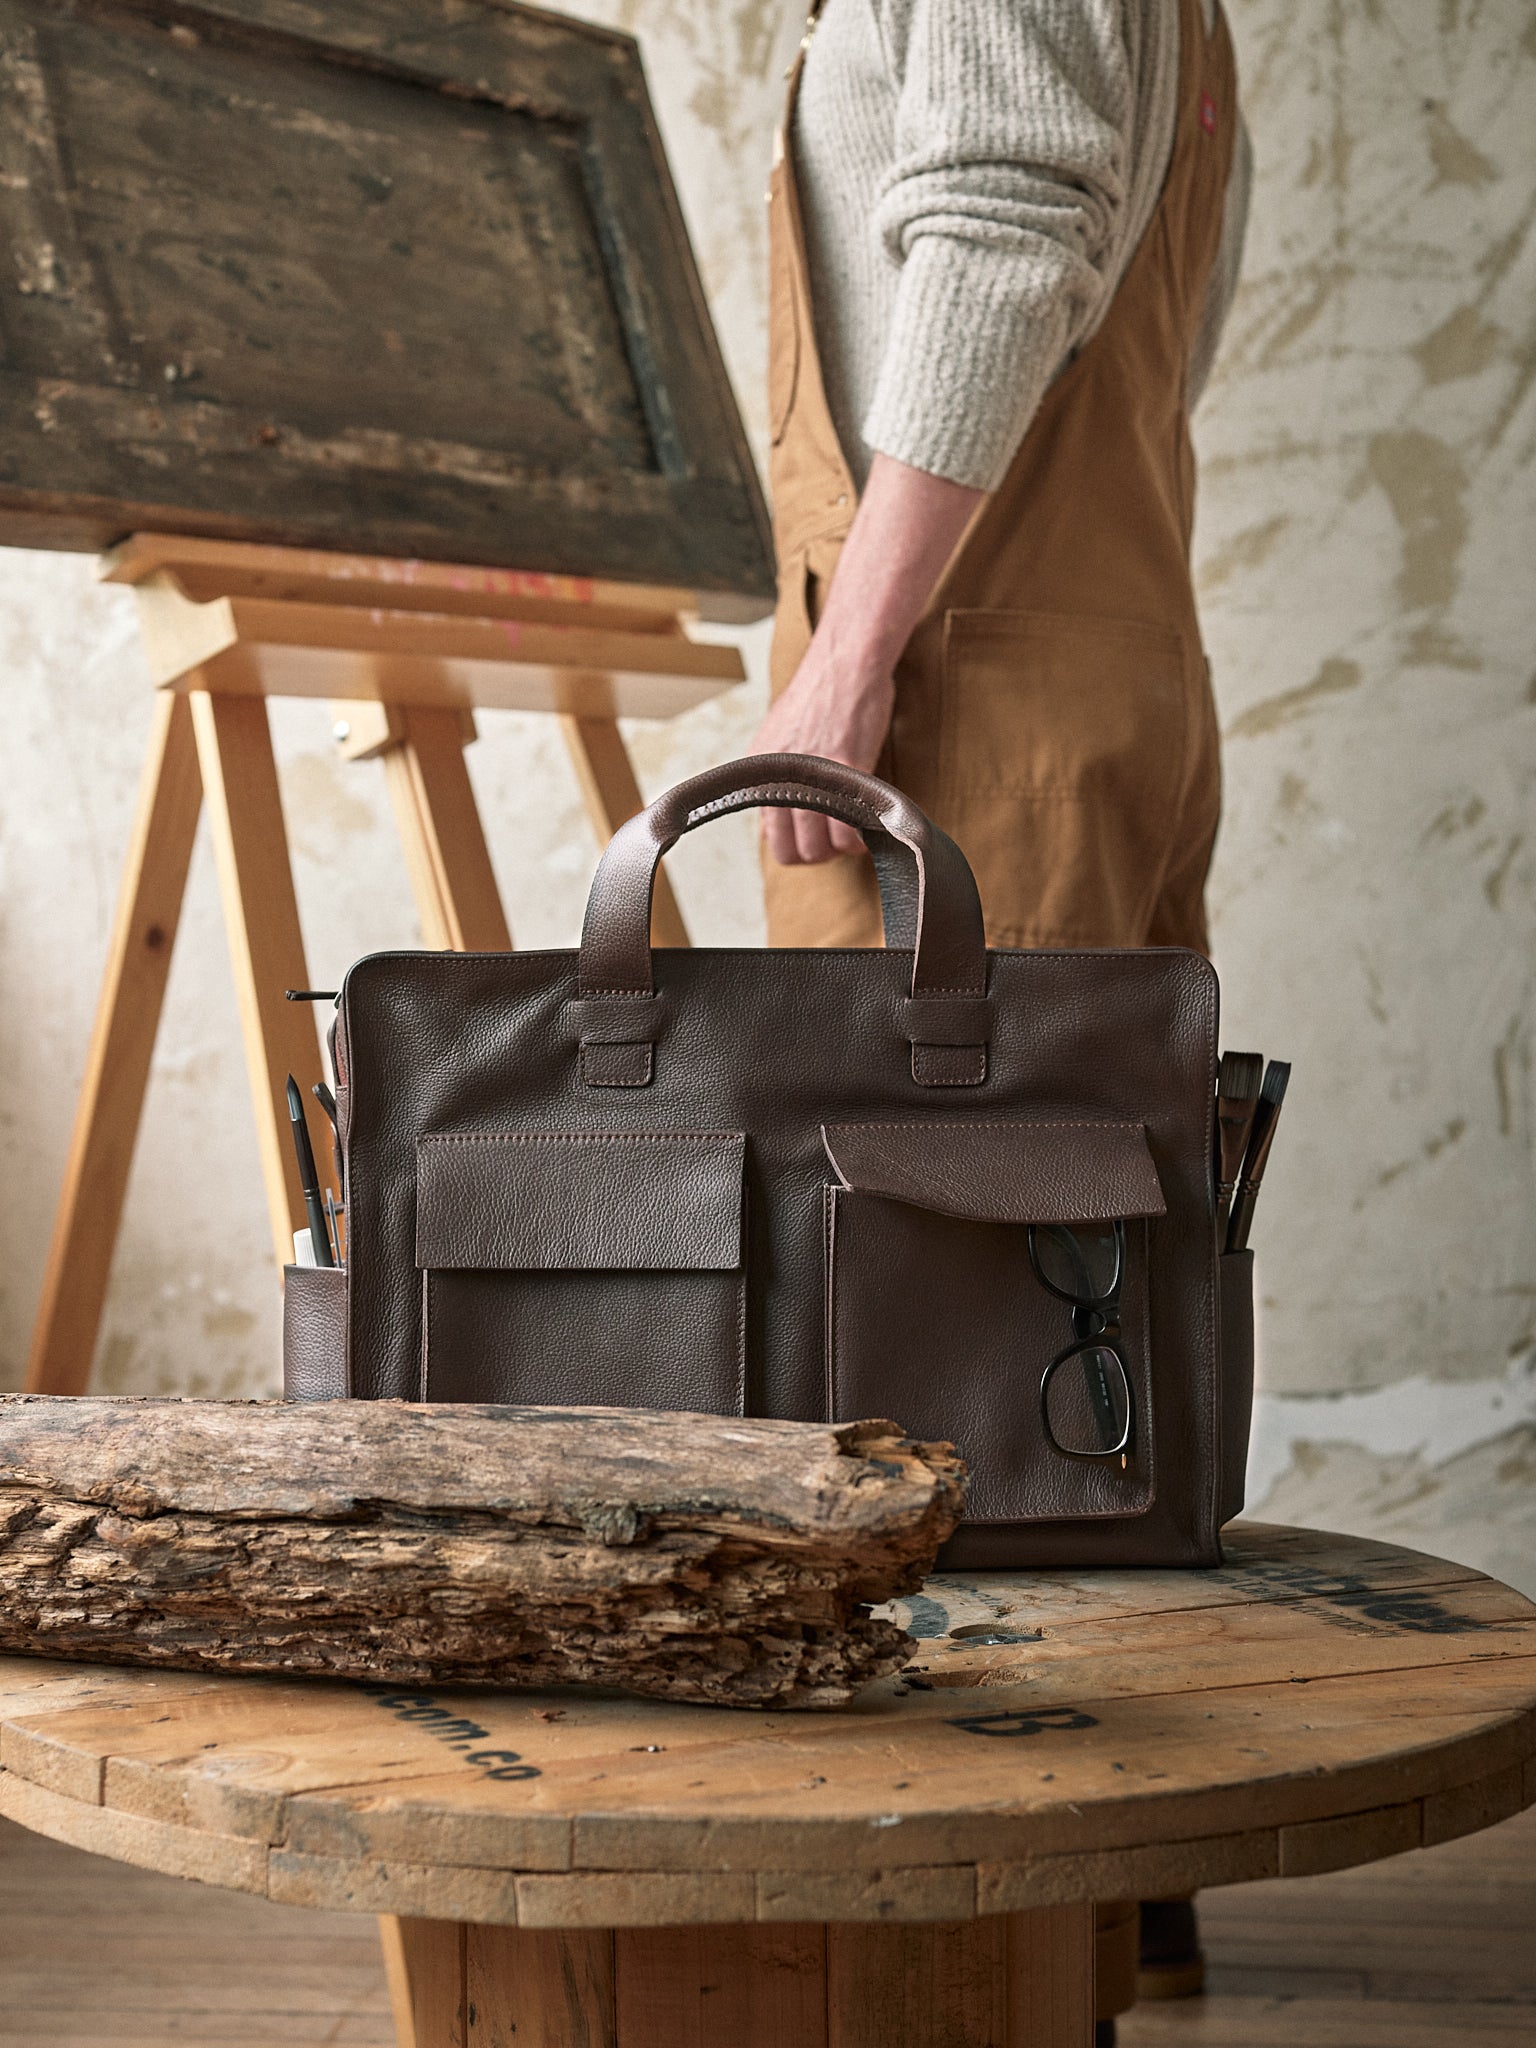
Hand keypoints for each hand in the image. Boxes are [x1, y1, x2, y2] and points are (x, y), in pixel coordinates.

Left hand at [743, 453, 983, 868]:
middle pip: (795, 851)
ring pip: (822, 845)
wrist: (845, 659)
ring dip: (845, 848)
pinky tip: (873, 823)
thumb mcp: (784, 735)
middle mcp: (777, 777)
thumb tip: (790, 810)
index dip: (800, 848)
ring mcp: (809, 775)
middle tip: (844, 841)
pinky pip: (849, 826)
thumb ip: (782, 774)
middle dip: (823, 855)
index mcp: (759, 771)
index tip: (822, 839)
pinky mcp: (843, 767)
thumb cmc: (823, 693)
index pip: (771, 839)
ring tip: (860, 832)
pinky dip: (863, 836)